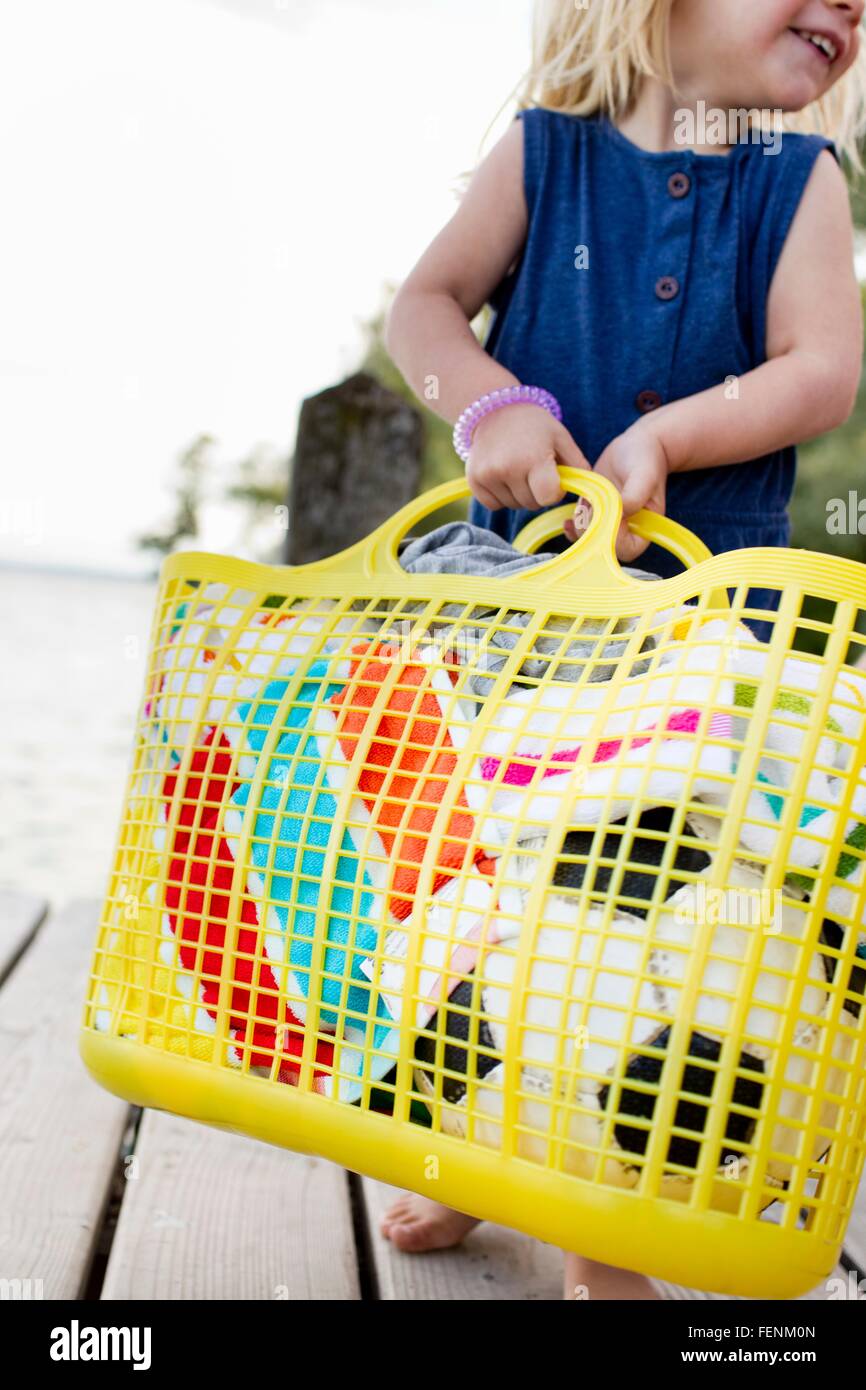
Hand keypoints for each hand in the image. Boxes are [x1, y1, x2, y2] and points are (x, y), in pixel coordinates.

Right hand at [466, 404, 589, 511]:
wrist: (494, 410)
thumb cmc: (534, 425)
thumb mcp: (561, 437)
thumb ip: (578, 464)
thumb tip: (591, 490)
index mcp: (533, 458)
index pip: (549, 497)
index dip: (554, 491)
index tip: (552, 476)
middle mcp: (508, 468)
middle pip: (532, 504)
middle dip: (537, 492)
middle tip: (533, 469)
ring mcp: (488, 475)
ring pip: (513, 505)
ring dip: (519, 494)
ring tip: (517, 468)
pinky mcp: (474, 481)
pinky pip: (493, 505)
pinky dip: (500, 496)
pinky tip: (502, 475)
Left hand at [564, 420, 669, 562]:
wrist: (635, 446)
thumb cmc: (645, 460)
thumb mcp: (644, 475)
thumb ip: (634, 496)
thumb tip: (618, 515)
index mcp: (646, 528)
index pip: (628, 549)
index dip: (613, 538)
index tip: (607, 515)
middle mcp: (628, 532)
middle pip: (606, 549)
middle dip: (592, 532)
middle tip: (589, 508)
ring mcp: (609, 525)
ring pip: (590, 541)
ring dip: (581, 526)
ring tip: (584, 504)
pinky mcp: (595, 516)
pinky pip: (581, 531)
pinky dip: (573, 527)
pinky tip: (568, 519)